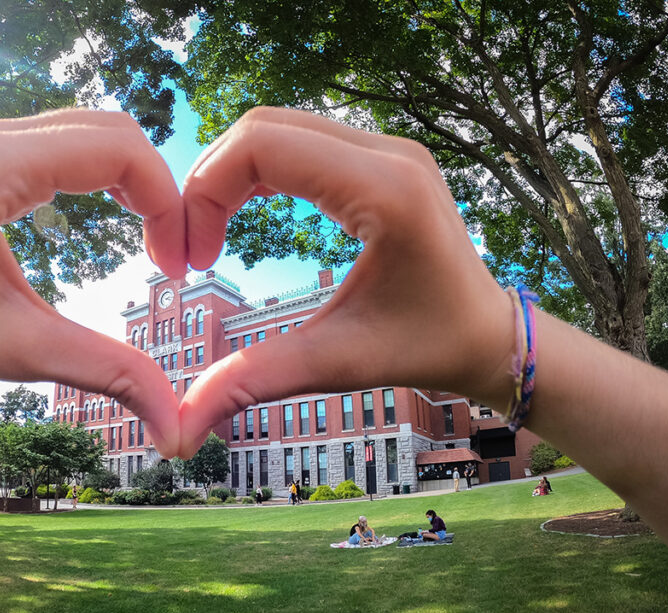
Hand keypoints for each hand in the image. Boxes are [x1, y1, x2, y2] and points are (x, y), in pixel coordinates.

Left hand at [0, 111, 186, 454]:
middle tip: (174, 253)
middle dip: (158, 188)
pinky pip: (71, 141)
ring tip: (156, 239)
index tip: (177, 266)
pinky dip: (109, 174)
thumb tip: (177, 427)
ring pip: (96, 130)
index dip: (165, 201)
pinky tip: (123, 215)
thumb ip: (107, 372)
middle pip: (113, 129)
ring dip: (138, 179)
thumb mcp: (23, 351)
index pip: (115, 150)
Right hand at [175, 107, 512, 455]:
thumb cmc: (427, 348)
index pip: (262, 145)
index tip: (193, 261)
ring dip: (228, 176)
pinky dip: (256, 172)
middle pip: (261, 128)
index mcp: (384, 189)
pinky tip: (239, 216)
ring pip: (276, 129)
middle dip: (207, 183)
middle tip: (188, 249)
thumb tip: (180, 429)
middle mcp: (388, 153)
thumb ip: (256, 380)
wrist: (488, 334)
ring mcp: (386, 149)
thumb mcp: (337, 362)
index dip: (205, 193)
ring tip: (206, 235)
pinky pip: (298, 141)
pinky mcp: (380, 158)